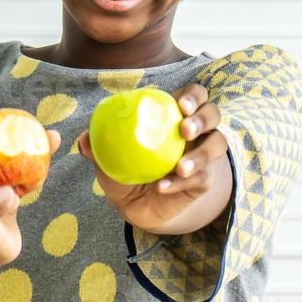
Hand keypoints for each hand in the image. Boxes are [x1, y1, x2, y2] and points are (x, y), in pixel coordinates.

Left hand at [77, 82, 230, 234]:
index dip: (194, 96)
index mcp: (174, 115)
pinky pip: (202, 178)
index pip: (194, 96)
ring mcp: (203, 155)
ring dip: (201, 154)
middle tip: (185, 129)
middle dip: (203, 118)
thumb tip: (84, 138)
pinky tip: (162, 187)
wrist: (135, 205)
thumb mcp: (108, 157)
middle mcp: (195, 131)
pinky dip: (181, 182)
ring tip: (180, 167)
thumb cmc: (124, 169)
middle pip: (213, 114)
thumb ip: (97, 145)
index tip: (181, 105)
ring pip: (217, 145)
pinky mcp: (204, 180)